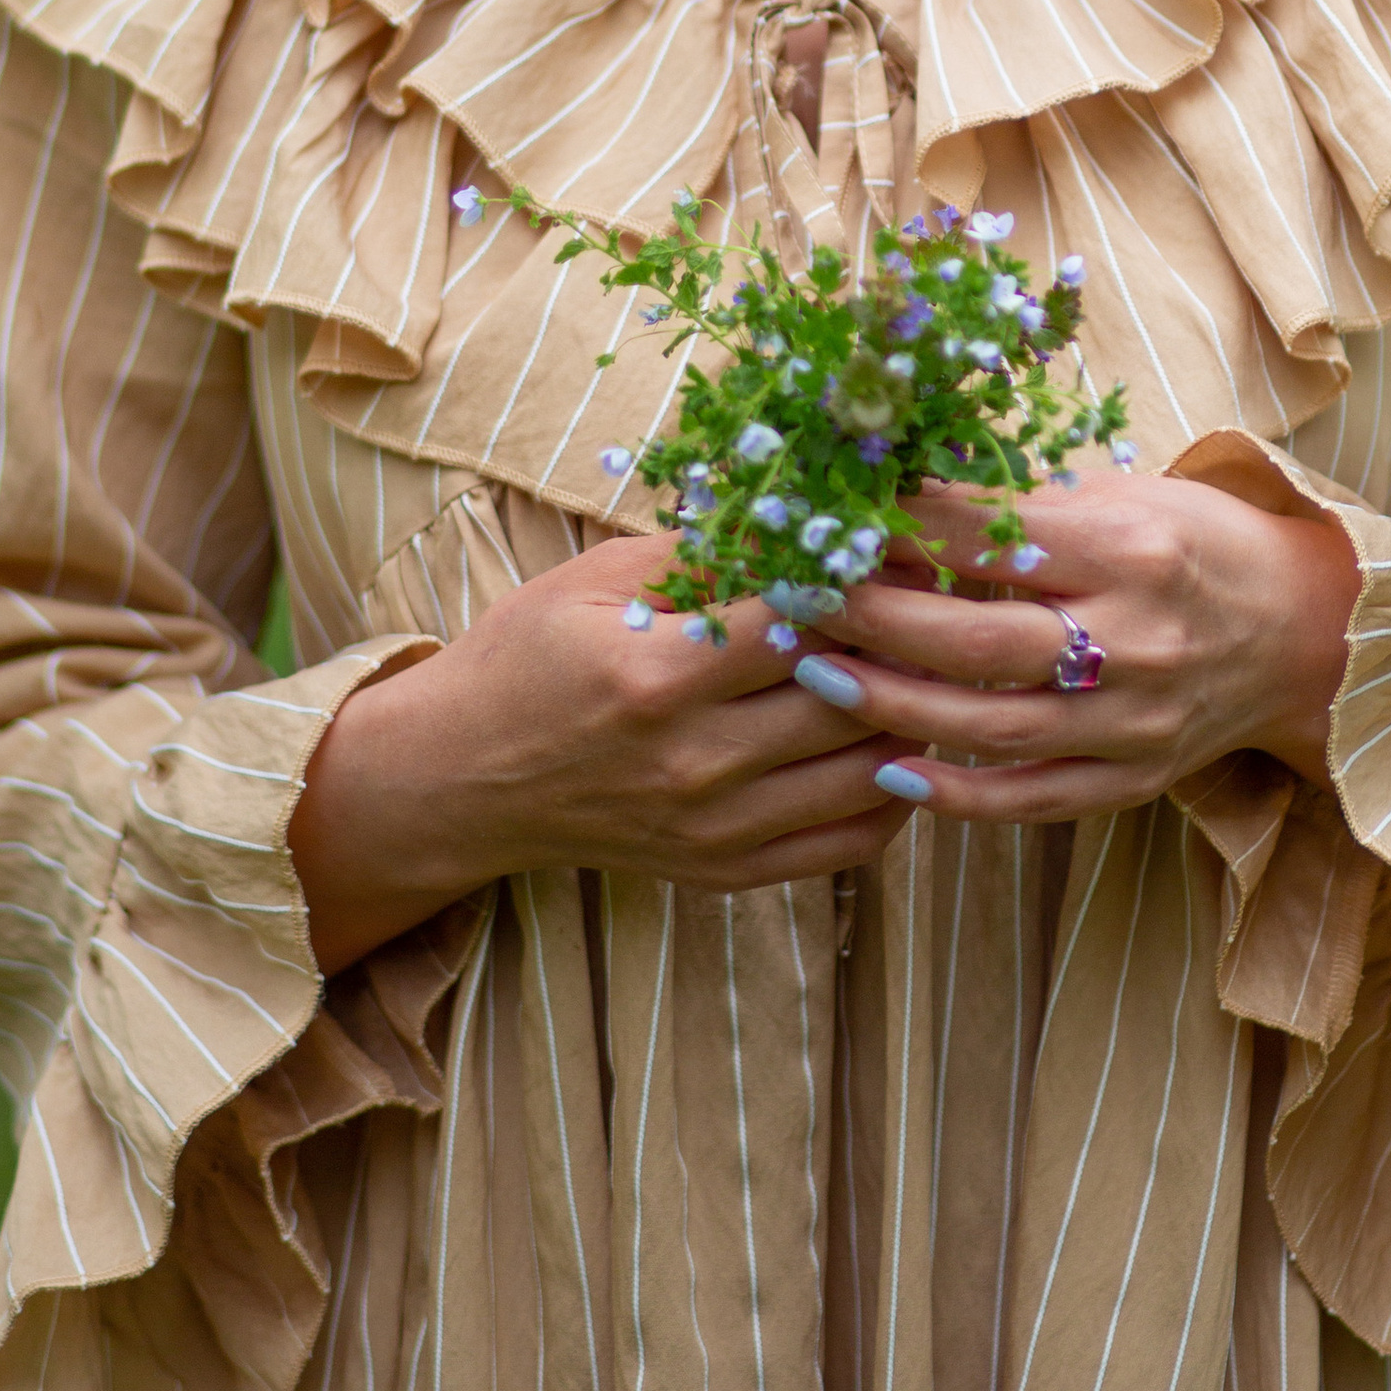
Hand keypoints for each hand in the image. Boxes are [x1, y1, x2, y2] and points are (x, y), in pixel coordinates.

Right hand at [290, 534, 921, 970]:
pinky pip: (851, 841)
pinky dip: (894, 790)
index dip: (858, 577)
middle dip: (902, 639)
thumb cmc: (527, 658)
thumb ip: (704, 551)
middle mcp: (692, 762)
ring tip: (923, 660)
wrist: (461, 780)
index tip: (889, 542)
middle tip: (930, 595)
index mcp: (655, 675)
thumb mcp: (597, 579)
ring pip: (868, 770)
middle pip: (849, 695)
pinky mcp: (725, 871)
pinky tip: (895, 738)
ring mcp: (714, 829)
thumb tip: (811, 518)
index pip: (799, 620)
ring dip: (910, 712)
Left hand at [818, 471, 1359, 828]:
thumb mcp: (1124, 498)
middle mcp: (1136, 639)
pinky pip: (1032, 797)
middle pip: (979, 637)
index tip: (830, 516)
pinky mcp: (1133, 779)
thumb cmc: (1197, 543)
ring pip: (993, 724)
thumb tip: (903, 496)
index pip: (994, 536)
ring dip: (894, 703)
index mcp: (1130, 550)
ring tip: (816, 676)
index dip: (904, 527)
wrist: (1303, 633)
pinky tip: (889, 773)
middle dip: (875, 617)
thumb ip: (1025, 510)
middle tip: (796, 598)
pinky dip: (957, 793)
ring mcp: (1135, 721)